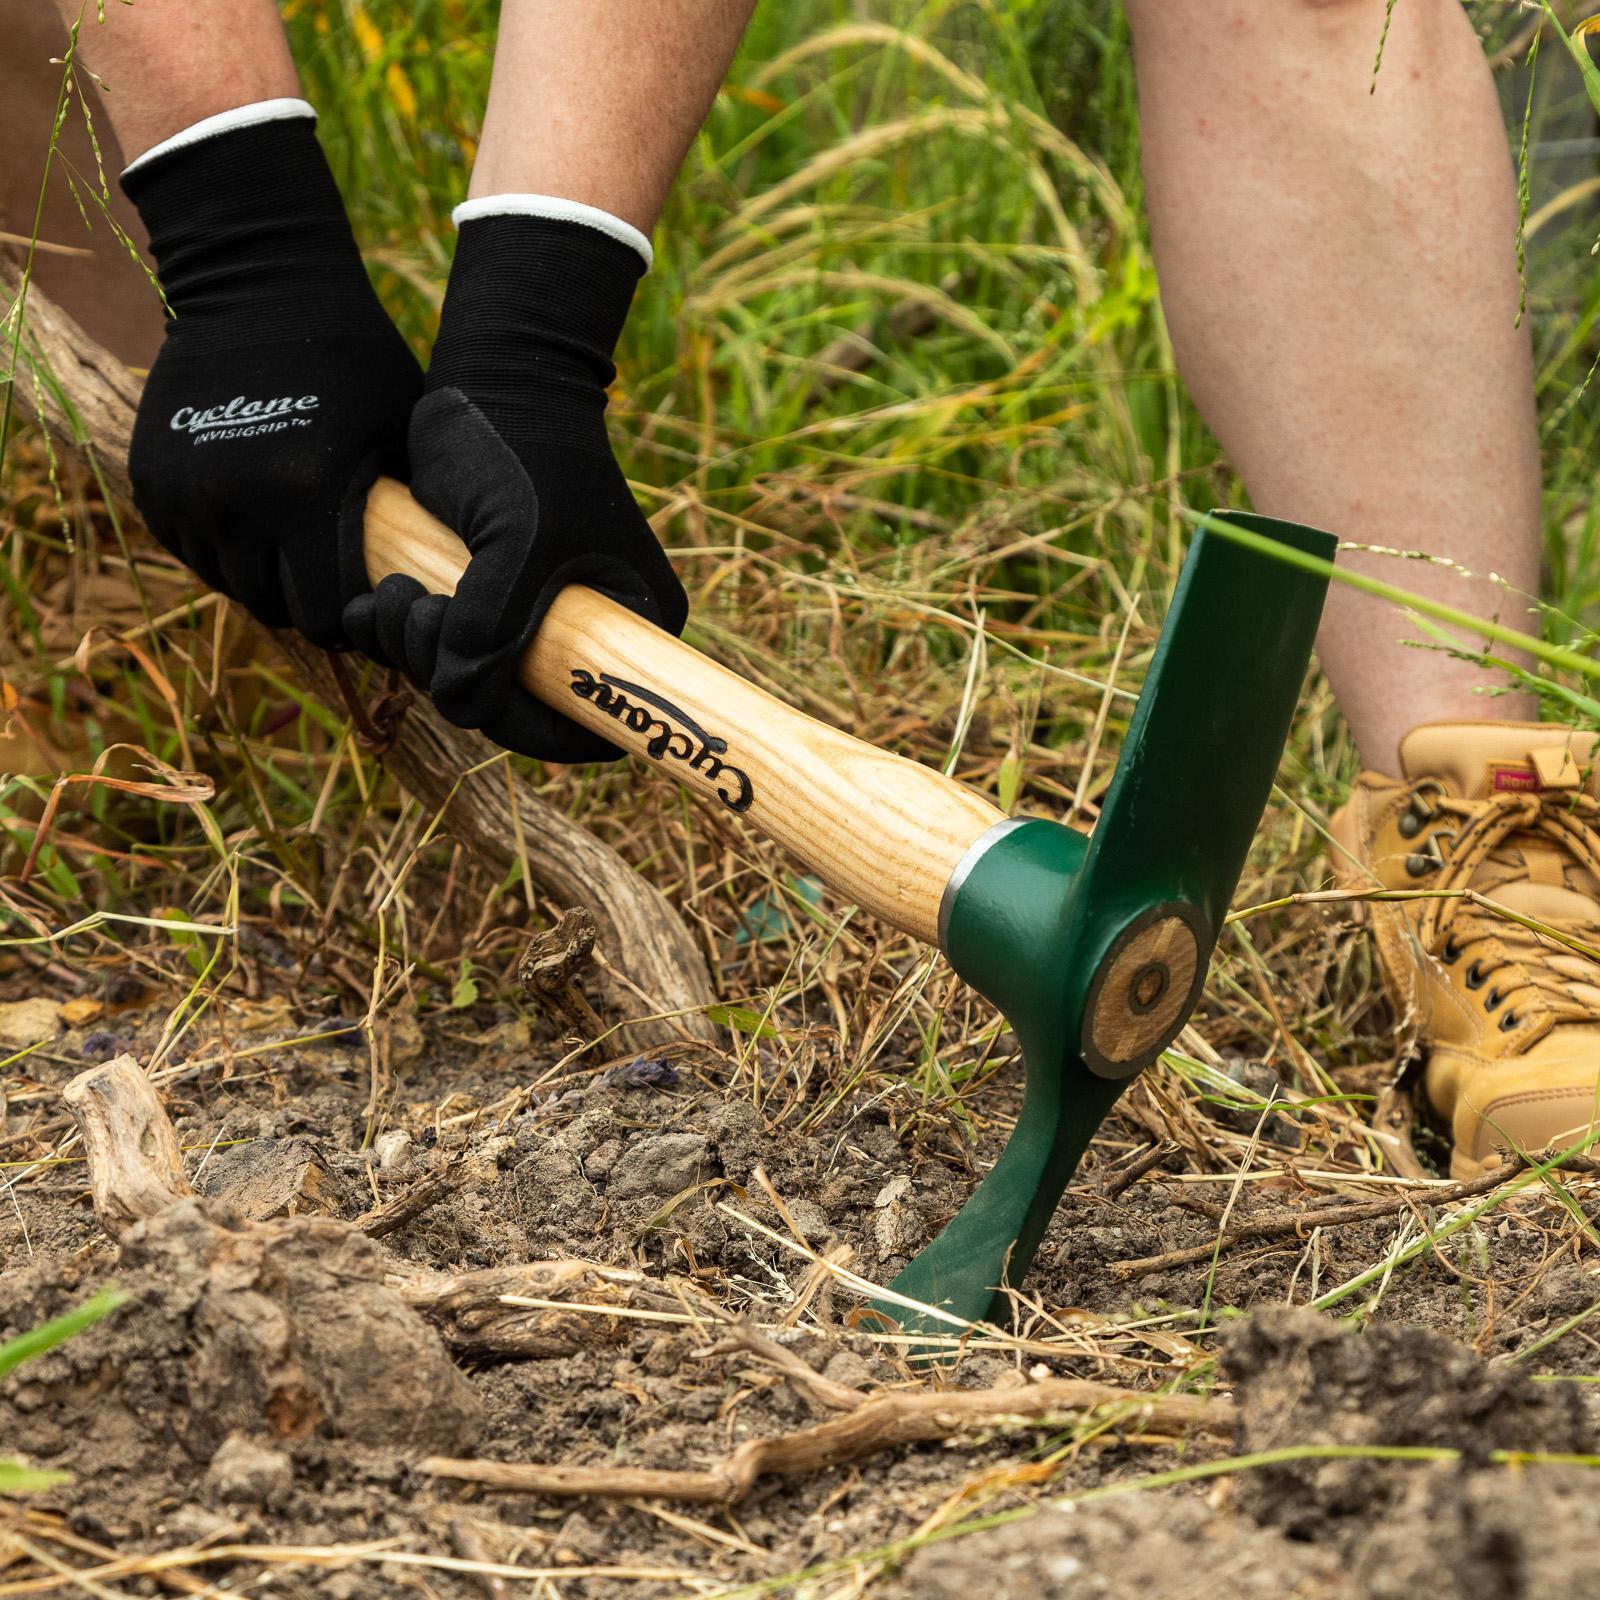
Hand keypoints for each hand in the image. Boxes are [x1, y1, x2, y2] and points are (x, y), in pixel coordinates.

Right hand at [122, 105, 421, 647]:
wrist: (259, 283)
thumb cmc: (355, 359)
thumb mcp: (401, 435)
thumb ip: (405, 512)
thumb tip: (435, 580)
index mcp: (306, 501)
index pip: (328, 615)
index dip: (353, 616)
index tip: (369, 597)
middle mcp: (238, 507)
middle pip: (277, 608)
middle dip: (309, 602)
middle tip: (334, 580)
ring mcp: (188, 496)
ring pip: (230, 584)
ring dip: (263, 577)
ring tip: (296, 551)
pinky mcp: (151, 481)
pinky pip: (191, 548)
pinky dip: (222, 548)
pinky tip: (256, 525)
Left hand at [343, 210, 685, 761]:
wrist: (491, 375)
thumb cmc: (524, 450)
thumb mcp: (518, 543)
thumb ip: (491, 629)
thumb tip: (461, 700)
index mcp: (632, 626)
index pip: (594, 722)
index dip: (534, 728)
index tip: (478, 694)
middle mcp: (586, 633)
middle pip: (519, 707)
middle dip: (456, 678)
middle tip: (418, 619)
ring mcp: (530, 617)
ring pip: (468, 681)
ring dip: (414, 653)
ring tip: (388, 596)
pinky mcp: (479, 598)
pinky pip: (438, 651)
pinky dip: (399, 637)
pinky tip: (374, 600)